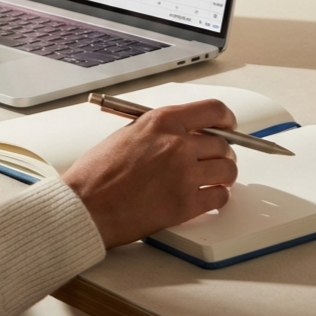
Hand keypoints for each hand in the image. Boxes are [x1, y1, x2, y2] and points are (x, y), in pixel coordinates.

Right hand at [62, 99, 238, 248]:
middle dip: (221, 152)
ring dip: (223, 175)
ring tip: (211, 179)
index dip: (226, 119)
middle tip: (213, 159)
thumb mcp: (128, 133)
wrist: (88, 205)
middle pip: (223, 144)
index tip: (228, 126)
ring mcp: (184, 175)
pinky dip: (216, 197)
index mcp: (162, 121)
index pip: (213, 110)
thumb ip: (160, 130)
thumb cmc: (98, 172)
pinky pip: (220, 198)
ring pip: (227, 171)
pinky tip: (205, 196)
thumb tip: (186, 132)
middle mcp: (177, 144)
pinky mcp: (186, 204)